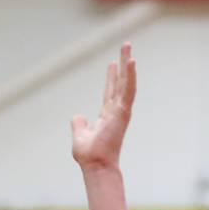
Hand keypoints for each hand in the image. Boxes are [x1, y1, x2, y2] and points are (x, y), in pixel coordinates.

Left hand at [71, 43, 135, 169]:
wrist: (94, 164)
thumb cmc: (88, 155)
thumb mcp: (79, 135)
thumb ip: (78, 124)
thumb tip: (77, 116)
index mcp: (107, 116)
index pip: (110, 92)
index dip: (111, 78)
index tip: (112, 64)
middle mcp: (116, 111)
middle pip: (120, 82)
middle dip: (123, 64)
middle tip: (126, 45)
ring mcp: (121, 110)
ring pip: (126, 82)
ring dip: (127, 64)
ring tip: (127, 46)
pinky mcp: (123, 111)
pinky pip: (128, 90)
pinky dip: (130, 76)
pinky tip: (131, 61)